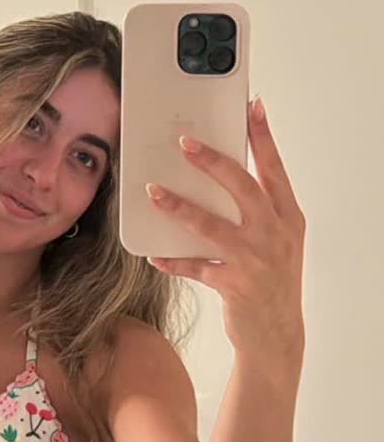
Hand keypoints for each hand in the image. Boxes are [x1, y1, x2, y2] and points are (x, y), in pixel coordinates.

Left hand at [145, 98, 305, 361]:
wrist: (277, 335)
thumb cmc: (272, 278)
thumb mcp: (277, 239)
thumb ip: (256, 209)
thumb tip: (217, 172)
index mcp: (287, 217)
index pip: (274, 169)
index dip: (262, 137)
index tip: (252, 107)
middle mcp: (275, 235)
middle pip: (242, 188)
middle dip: (212, 162)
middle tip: (185, 142)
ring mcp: (255, 260)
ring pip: (211, 225)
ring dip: (179, 206)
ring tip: (153, 191)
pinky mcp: (234, 285)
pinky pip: (195, 267)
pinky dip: (173, 259)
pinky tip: (155, 253)